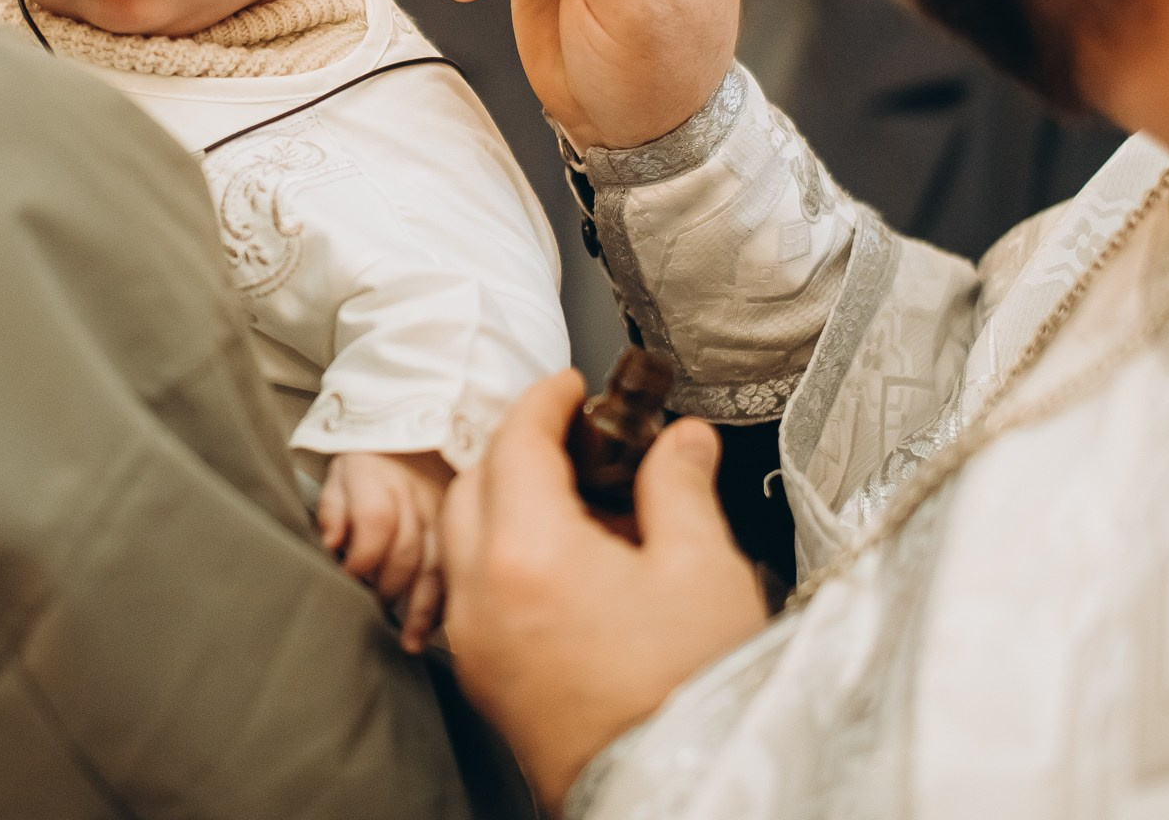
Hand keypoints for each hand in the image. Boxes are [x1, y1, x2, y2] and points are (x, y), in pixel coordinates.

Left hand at [318, 450, 454, 653]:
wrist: (412, 439)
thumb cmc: (366, 467)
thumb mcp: (340, 475)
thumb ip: (333, 509)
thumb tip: (331, 544)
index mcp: (378, 477)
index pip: (377, 520)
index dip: (362, 557)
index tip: (348, 579)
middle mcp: (416, 496)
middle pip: (407, 550)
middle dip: (388, 588)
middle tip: (371, 612)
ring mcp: (443, 513)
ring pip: (438, 565)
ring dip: (422, 608)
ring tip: (409, 642)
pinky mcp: (462, 528)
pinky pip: (458, 570)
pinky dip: (447, 601)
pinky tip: (436, 627)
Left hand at [442, 372, 768, 811]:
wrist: (680, 792)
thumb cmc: (689, 696)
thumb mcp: (702, 569)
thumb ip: (679, 487)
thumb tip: (682, 443)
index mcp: (526, 555)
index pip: (514, 443)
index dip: (544, 401)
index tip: (571, 388)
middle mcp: (479, 597)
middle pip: (475, 486)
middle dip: (519, 447)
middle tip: (578, 438)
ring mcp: (475, 645)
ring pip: (466, 541)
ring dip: (508, 504)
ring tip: (585, 506)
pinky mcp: (486, 682)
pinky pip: (474, 594)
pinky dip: (505, 559)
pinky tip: (571, 568)